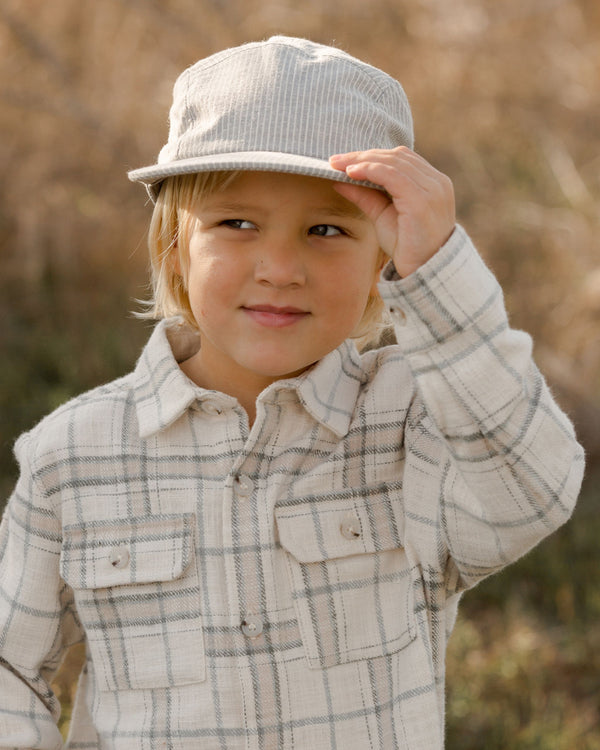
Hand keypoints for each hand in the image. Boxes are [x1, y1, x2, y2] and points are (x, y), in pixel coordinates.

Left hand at [329, 147, 455, 277]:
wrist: (423, 273)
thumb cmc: (406, 248)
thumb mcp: (383, 216)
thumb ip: (366, 196)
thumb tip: (340, 180)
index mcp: (432, 184)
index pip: (401, 159)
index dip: (372, 156)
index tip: (344, 161)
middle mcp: (437, 183)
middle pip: (396, 156)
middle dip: (363, 155)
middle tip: (334, 160)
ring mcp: (432, 190)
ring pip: (393, 162)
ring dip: (362, 160)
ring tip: (338, 165)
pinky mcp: (420, 201)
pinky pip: (392, 176)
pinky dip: (369, 170)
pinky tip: (350, 173)